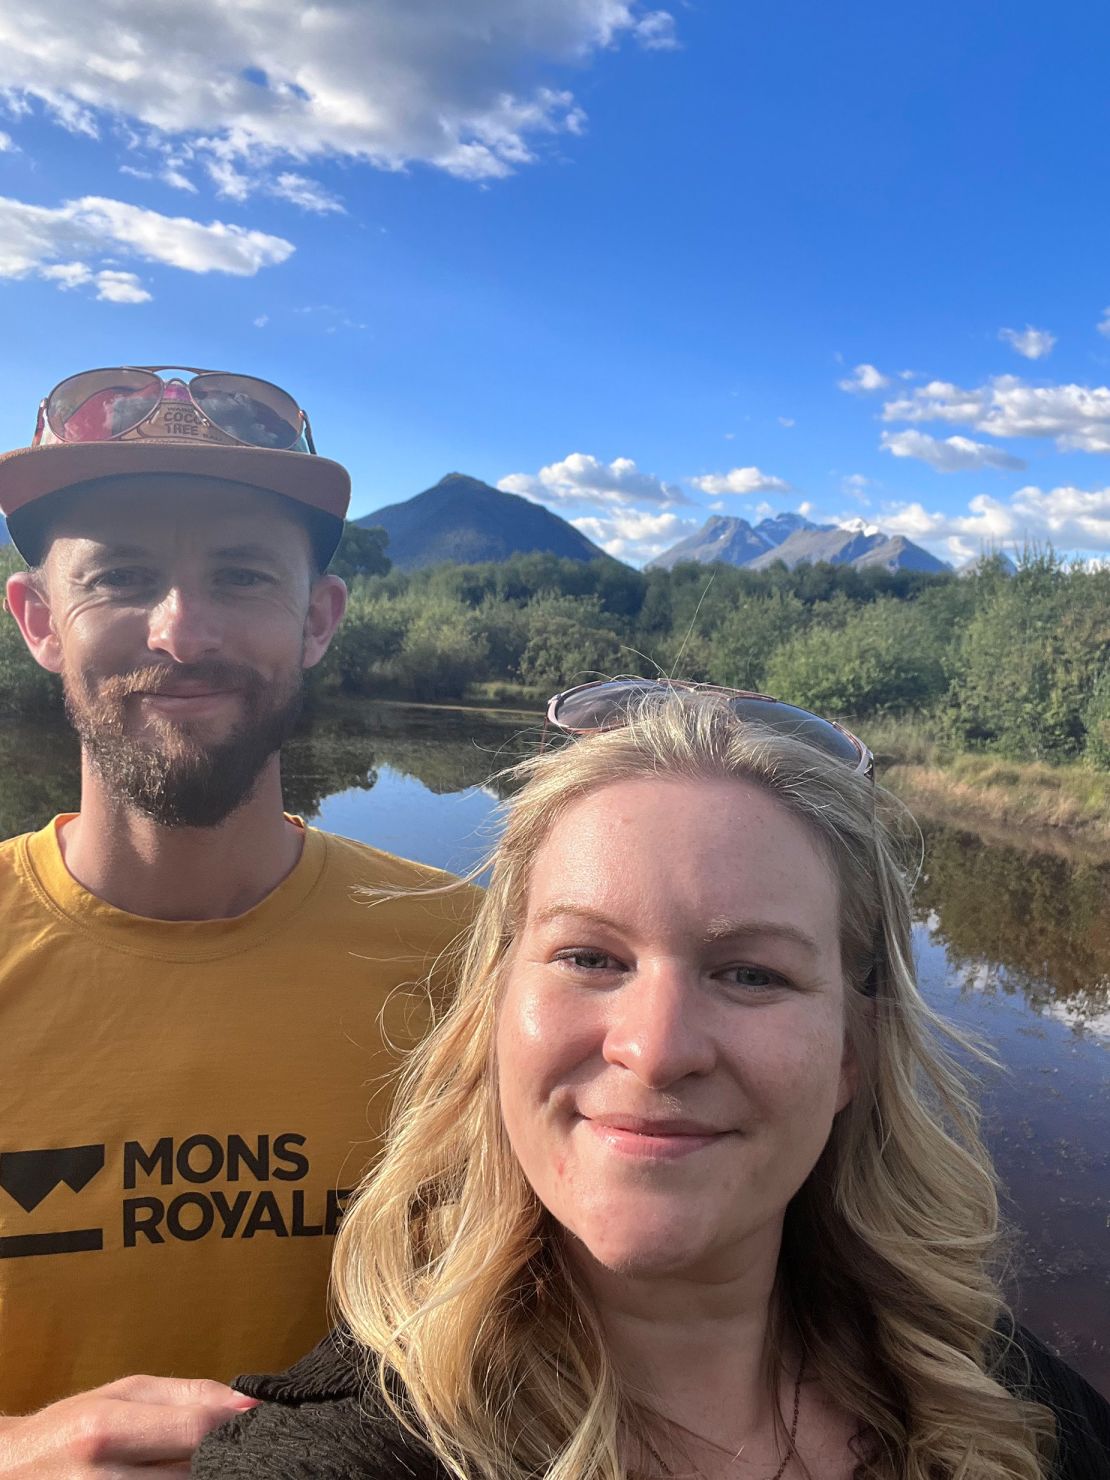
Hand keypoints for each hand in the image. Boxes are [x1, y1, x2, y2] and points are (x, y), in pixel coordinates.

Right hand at [0, 1374, 258, 1476]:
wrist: (7, 1475)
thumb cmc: (64, 1432)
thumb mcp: (118, 1395)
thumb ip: (185, 1395)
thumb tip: (245, 1400)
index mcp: (102, 1432)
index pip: (196, 1432)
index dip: (234, 1424)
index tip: (257, 1417)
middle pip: (195, 1470)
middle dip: (218, 1455)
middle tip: (219, 1444)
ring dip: (198, 1474)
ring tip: (183, 1461)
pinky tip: (167, 1476)